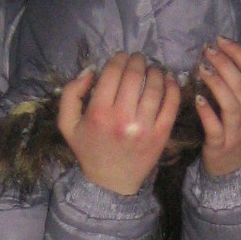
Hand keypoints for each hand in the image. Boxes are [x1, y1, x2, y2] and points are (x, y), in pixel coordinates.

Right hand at [57, 51, 180, 194]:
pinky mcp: (161, 134)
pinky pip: (171, 104)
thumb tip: (91, 71)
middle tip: (138, 59)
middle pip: (135, 76)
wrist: (112, 182)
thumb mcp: (68, 124)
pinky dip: (172, 87)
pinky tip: (169, 80)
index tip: (121, 56)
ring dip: (155, 71)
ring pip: (155, 86)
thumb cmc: (89, 150)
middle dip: (137, 61)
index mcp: (99, 113)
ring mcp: (145, 126)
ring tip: (152, 69)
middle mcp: (123, 118)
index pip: (113, 72)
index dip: (119, 58)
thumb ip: (71, 94)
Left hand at [194, 37, 240, 178]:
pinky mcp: (221, 146)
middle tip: (208, 50)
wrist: (234, 171)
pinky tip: (197, 98)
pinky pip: (215, 126)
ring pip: (230, 104)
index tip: (221, 40)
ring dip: (215, 83)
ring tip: (201, 68)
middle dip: (224, 63)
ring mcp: (238, 133)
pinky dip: (206, 111)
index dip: (239, 54)